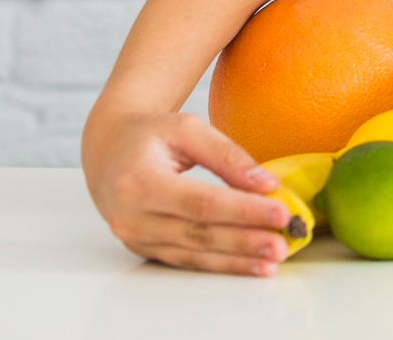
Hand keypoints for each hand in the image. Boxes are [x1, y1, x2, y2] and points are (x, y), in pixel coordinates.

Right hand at [83, 110, 292, 275]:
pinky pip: (185, 259)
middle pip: (198, 233)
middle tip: (284, 243)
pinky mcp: (143, 248)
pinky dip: (220, 264)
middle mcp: (131, 216)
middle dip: (245, 240)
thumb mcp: (187, 128)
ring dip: (236, 259)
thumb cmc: (151, 136)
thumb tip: (266, 183)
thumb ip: (227, 154)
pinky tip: (248, 265)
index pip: (200, 202)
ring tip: (273, 260)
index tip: (280, 212)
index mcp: (139, 181)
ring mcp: (134, 237)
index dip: (242, 210)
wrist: (108, 152)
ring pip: (193, 253)